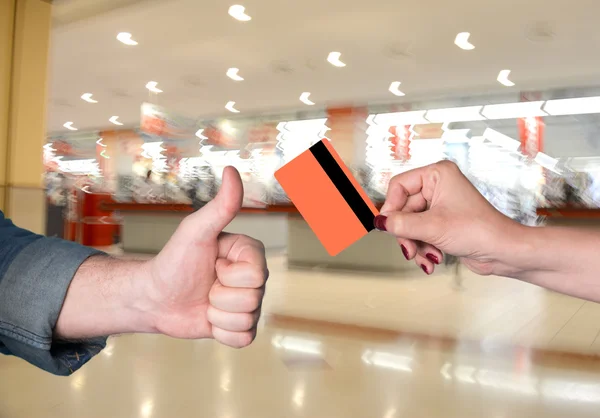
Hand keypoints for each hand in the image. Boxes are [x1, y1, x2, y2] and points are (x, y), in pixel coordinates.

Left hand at [144, 166, 267, 347]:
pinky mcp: (240, 326)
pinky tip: (208, 318)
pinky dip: (221, 332)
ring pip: (247, 320)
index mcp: (251, 254)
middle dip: (220, 296)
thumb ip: (220, 206)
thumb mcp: (195, 231)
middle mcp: (255, 278)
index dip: (229, 274)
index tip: (213, 263)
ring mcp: (249, 303)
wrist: (155, 297)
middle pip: (253, 299)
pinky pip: (243, 338)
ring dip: (218, 314)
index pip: (257, 275)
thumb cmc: (174, 261)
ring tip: (205, 300)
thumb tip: (232, 171)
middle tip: (206, 284)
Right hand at [377, 160, 524, 276]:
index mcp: (438, 175)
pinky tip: (432, 259)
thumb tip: (379, 221)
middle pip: (403, 209)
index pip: (399, 186)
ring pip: (410, 224)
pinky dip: (423, 248)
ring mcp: (439, 205)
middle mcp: (438, 186)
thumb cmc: (480, 231)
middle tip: (409, 249)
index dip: (391, 207)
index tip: (389, 226)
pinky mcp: (442, 222)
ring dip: (415, 244)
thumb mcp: (433, 227)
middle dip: (406, 233)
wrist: (503, 253)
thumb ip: (401, 224)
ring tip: (425, 257)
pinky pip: (419, 233)